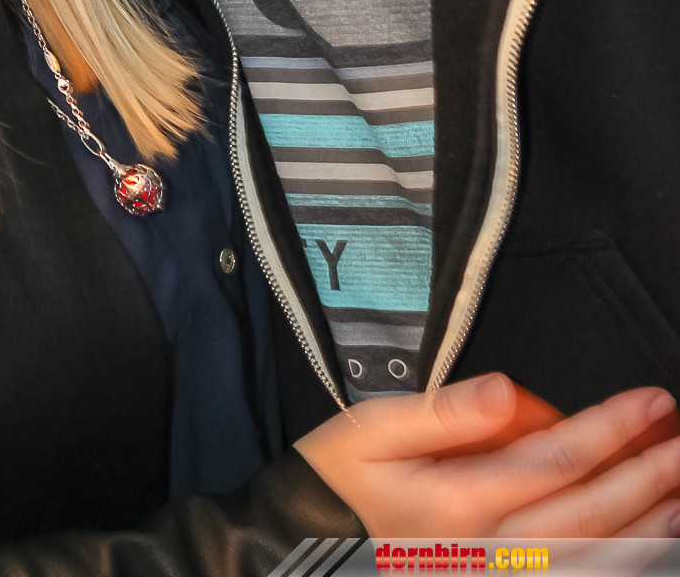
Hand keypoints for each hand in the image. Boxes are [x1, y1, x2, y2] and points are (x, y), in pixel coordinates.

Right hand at [295, 373, 679, 536]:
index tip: (649, 402)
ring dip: (645, 528)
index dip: (608, 431)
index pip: (554, 462)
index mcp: (458, 505)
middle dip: (644, 476)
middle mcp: (488, 553)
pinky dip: (614, 566)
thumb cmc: (340, 483)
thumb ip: (443, 413)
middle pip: (587, 515)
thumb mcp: (373, 430)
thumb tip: (507, 391)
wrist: (306, 550)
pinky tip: (645, 545)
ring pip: (590, 560)